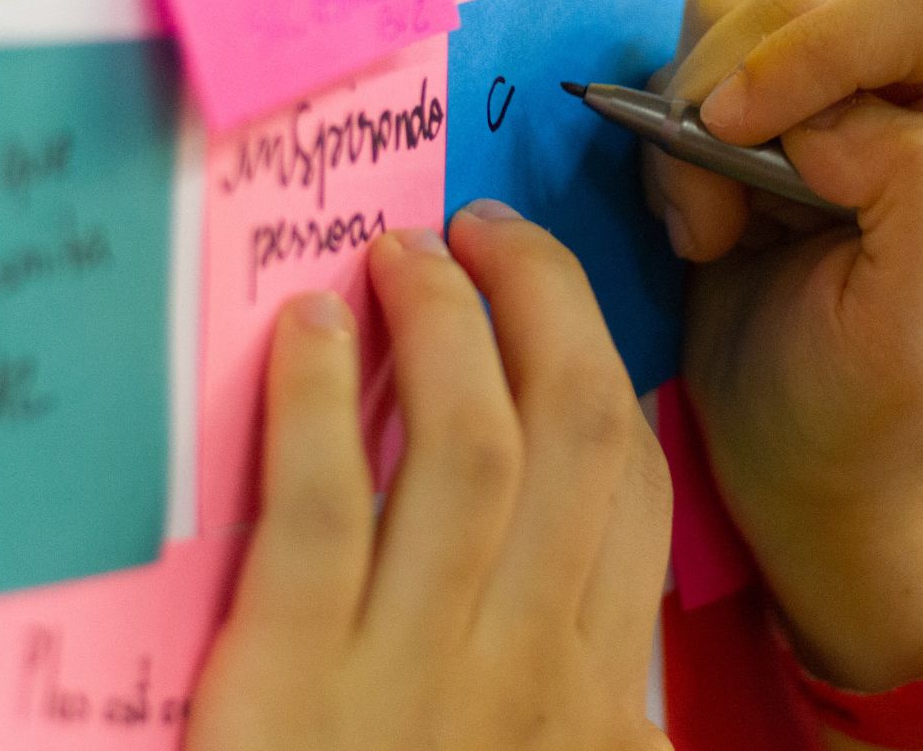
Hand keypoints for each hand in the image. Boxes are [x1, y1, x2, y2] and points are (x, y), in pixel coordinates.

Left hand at [187, 203, 672, 750]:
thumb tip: (597, 575)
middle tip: (486, 231)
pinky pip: (320, 514)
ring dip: (442, 330)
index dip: (600, 361)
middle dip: (541, 306)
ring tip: (407, 255)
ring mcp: (414, 672)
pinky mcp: (290, 691)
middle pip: (570, 435)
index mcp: (595, 687)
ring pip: (466, 452)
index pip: (632, 480)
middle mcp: (528, 662)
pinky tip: (306, 328)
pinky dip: (315, 406)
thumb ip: (589, 684)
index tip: (553, 296)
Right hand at [645, 0, 922, 691]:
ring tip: (710, 225)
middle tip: (711, 212)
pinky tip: (703, 211)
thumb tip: (829, 116)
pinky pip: (705, 50)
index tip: (731, 130)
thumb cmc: (866, 413)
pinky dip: (674, 127)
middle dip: (739, 94)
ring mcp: (866, 94)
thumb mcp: (918, 330)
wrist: (798, 451)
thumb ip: (916, 190)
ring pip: (753, 11)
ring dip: (696, 115)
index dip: (824, 46)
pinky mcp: (791, 105)